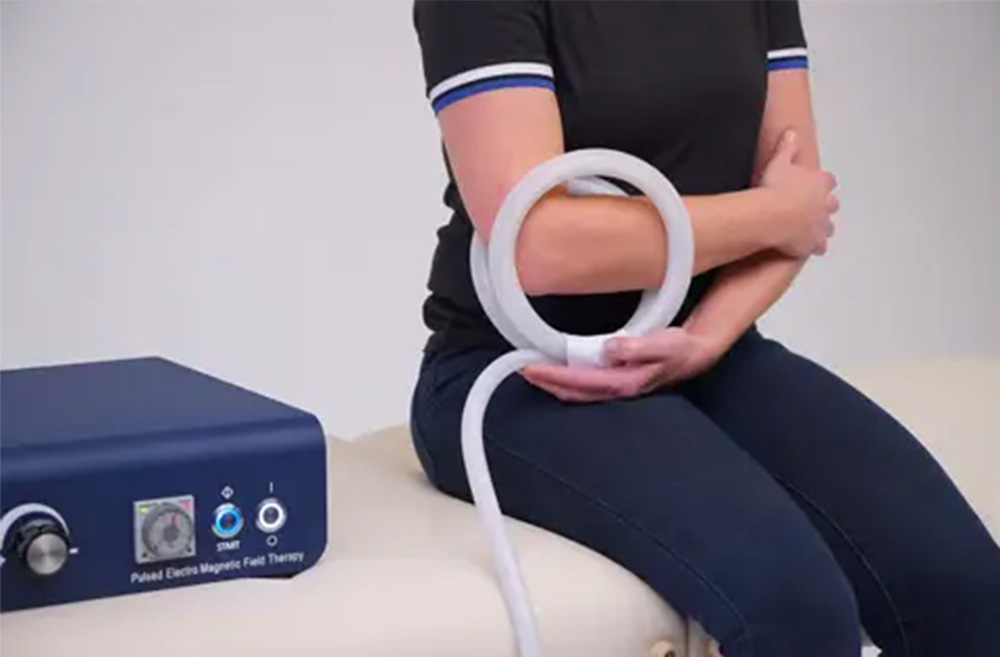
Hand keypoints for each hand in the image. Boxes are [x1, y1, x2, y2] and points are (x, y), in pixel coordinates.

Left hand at [520, 328, 722, 402]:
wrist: (694, 355)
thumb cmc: (679, 350)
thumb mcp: (665, 344)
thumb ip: (639, 346)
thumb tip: (611, 348)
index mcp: (625, 382)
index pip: (581, 381)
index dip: (554, 376)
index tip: (532, 367)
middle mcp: (617, 388)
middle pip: (573, 392)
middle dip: (546, 382)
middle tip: (521, 368)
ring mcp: (616, 387)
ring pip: (577, 391)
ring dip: (554, 382)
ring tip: (532, 371)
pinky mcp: (616, 382)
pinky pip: (585, 385)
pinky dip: (567, 380)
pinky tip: (556, 373)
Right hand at [759, 130, 838, 257]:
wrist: (770, 215)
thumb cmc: (775, 188)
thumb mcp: (779, 161)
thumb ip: (788, 146)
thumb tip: (791, 132)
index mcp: (819, 182)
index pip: (828, 180)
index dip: (823, 183)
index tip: (817, 184)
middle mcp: (825, 204)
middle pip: (832, 204)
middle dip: (826, 206)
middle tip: (815, 208)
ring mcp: (820, 225)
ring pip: (828, 227)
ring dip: (823, 228)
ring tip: (815, 230)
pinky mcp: (812, 243)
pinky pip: (818, 247)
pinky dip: (815, 247)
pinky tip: (810, 248)